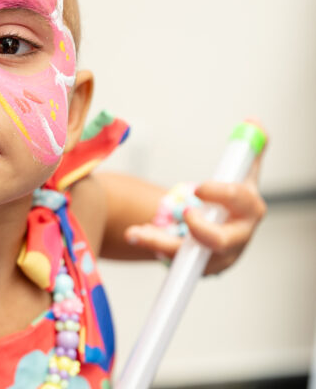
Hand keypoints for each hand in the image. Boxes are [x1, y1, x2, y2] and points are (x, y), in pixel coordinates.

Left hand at [125, 155, 266, 274]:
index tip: (199, 187)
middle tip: (184, 214)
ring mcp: (217, 258)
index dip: (222, 194)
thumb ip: (246, 148)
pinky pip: (174, 261)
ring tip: (138, 232)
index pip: (241, 201)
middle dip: (202, 231)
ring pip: (190, 255)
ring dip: (162, 243)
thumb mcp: (242, 172)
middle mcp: (237, 238)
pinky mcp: (197, 267)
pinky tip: (136, 235)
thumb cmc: (232, 200)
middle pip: (222, 241)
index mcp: (250, 210)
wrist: (220, 227)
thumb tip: (252, 121)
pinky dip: (153, 245)